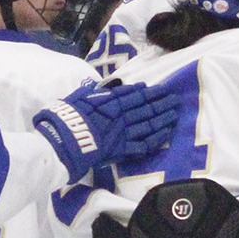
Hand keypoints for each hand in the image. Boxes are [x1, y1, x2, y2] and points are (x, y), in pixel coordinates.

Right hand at [33, 78, 180, 179]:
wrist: (63, 140)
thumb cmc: (66, 117)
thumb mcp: (78, 98)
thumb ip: (93, 92)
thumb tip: (103, 87)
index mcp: (110, 102)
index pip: (134, 95)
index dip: (149, 92)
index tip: (160, 88)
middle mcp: (120, 115)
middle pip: (146, 107)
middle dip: (161, 102)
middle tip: (175, 98)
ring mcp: (123, 133)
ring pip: (149, 124)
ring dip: (163, 118)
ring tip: (175, 113)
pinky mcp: (122, 149)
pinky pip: (144, 144)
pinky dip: (156, 139)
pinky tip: (166, 134)